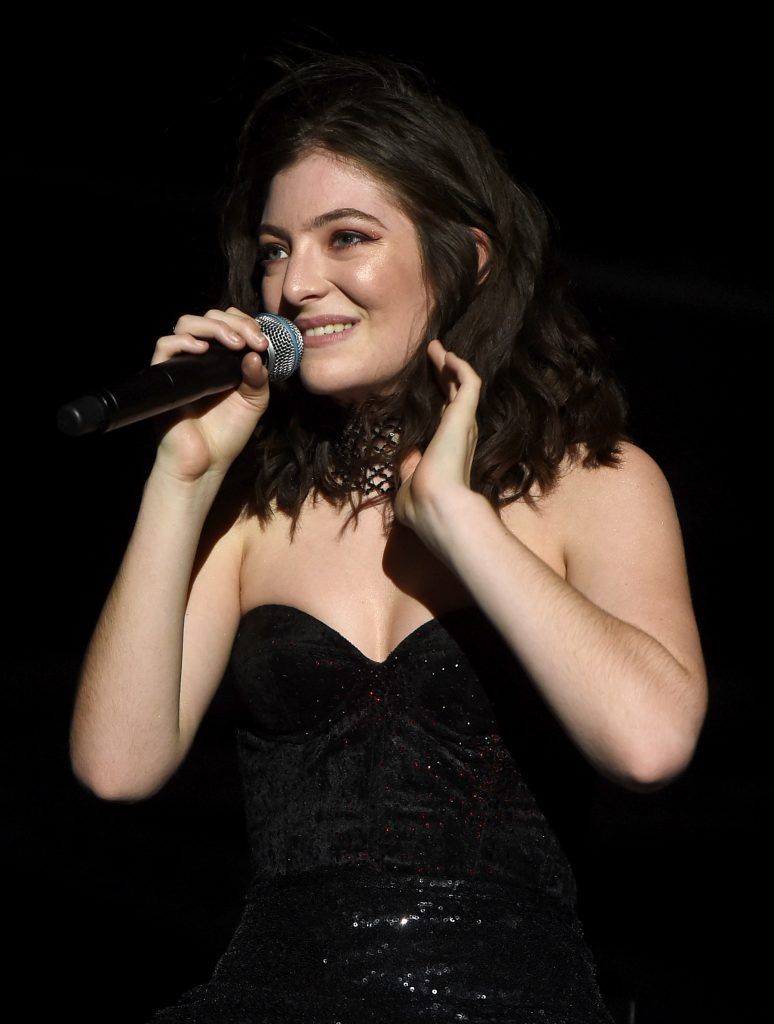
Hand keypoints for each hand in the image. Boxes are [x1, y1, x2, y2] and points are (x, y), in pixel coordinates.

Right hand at [151, 307, 270, 482]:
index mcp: (222, 359)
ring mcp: (182, 364)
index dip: (246, 324)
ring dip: (214, 326)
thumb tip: (256, 353)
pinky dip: (183, 341)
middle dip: (236, 323)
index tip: (263, 342)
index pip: (228, 323)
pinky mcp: (165, 376)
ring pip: (187, 323)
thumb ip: (258, 377)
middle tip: (253, 341)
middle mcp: (200, 357)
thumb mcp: (253, 402)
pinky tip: (202, 349)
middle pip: (209, 317)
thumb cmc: (226, 434)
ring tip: (233, 343)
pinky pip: (164, 346)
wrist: (205, 463)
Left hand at [394, 339, 480, 556]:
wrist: (435, 505)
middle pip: (454, 396)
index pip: (444, 418)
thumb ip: (408, 466)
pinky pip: (469, 381)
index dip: (438, 400)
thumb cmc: (420, 504)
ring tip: (437, 347)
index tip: (428, 386)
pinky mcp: (465, 415)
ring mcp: (464, 423)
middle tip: (434, 354)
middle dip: (443, 375)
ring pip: (462, 385)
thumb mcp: (408, 482)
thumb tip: (405, 455)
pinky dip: (460, 367)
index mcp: (448, 450)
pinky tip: (447, 354)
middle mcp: (460, 434)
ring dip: (450, 365)